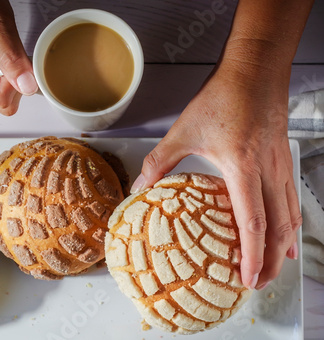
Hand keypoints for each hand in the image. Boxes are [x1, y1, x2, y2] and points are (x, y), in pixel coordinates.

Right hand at [0, 0, 37, 114]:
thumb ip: (11, 58)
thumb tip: (27, 86)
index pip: (0, 100)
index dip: (15, 83)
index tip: (15, 60)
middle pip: (2, 104)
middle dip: (14, 82)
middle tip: (7, 53)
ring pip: (4, 97)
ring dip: (12, 76)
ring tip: (2, 50)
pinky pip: (3, 85)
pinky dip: (11, 72)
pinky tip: (2, 53)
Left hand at [131, 60, 300, 289]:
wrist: (255, 70)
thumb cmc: (223, 96)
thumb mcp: (183, 131)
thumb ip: (160, 162)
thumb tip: (140, 188)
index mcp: (242, 168)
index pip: (252, 224)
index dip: (250, 256)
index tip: (247, 278)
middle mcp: (267, 171)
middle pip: (277, 229)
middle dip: (270, 261)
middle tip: (259, 284)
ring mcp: (280, 166)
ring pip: (290, 217)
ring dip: (283, 246)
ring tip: (275, 267)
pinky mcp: (283, 160)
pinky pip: (292, 199)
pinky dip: (291, 222)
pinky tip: (288, 233)